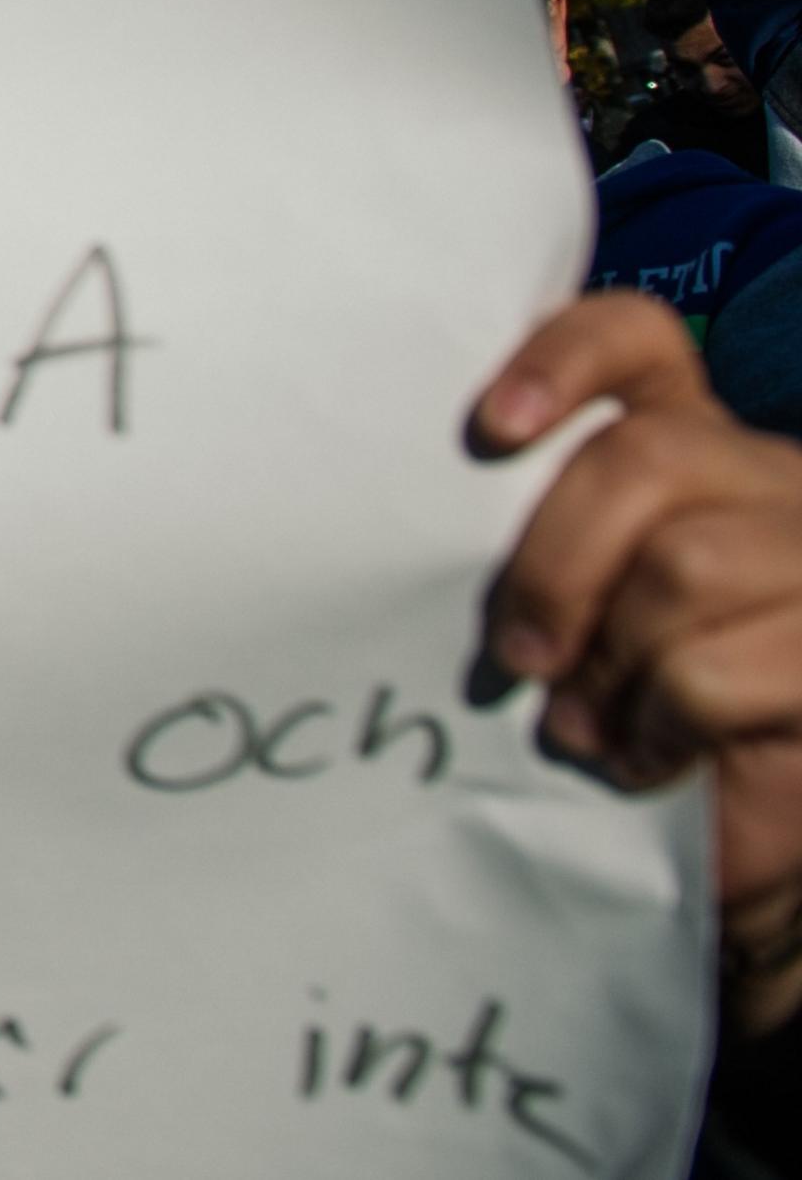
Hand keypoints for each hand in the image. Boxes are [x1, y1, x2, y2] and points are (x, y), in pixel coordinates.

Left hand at [473, 294, 801, 1030]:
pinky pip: (706, 673)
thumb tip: (419, 532)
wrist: (736, 842)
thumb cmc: (631, 713)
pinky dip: (655, 726)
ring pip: (683, 566)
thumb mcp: (572, 614)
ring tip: (585, 724)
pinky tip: (647, 758)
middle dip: (555, 561)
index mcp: (693, 446)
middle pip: (645, 460)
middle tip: (517, 654)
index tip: (492, 427)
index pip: (637, 342)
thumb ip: (531, 546)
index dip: (563, 359)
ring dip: (611, 660)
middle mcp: (773, 483)